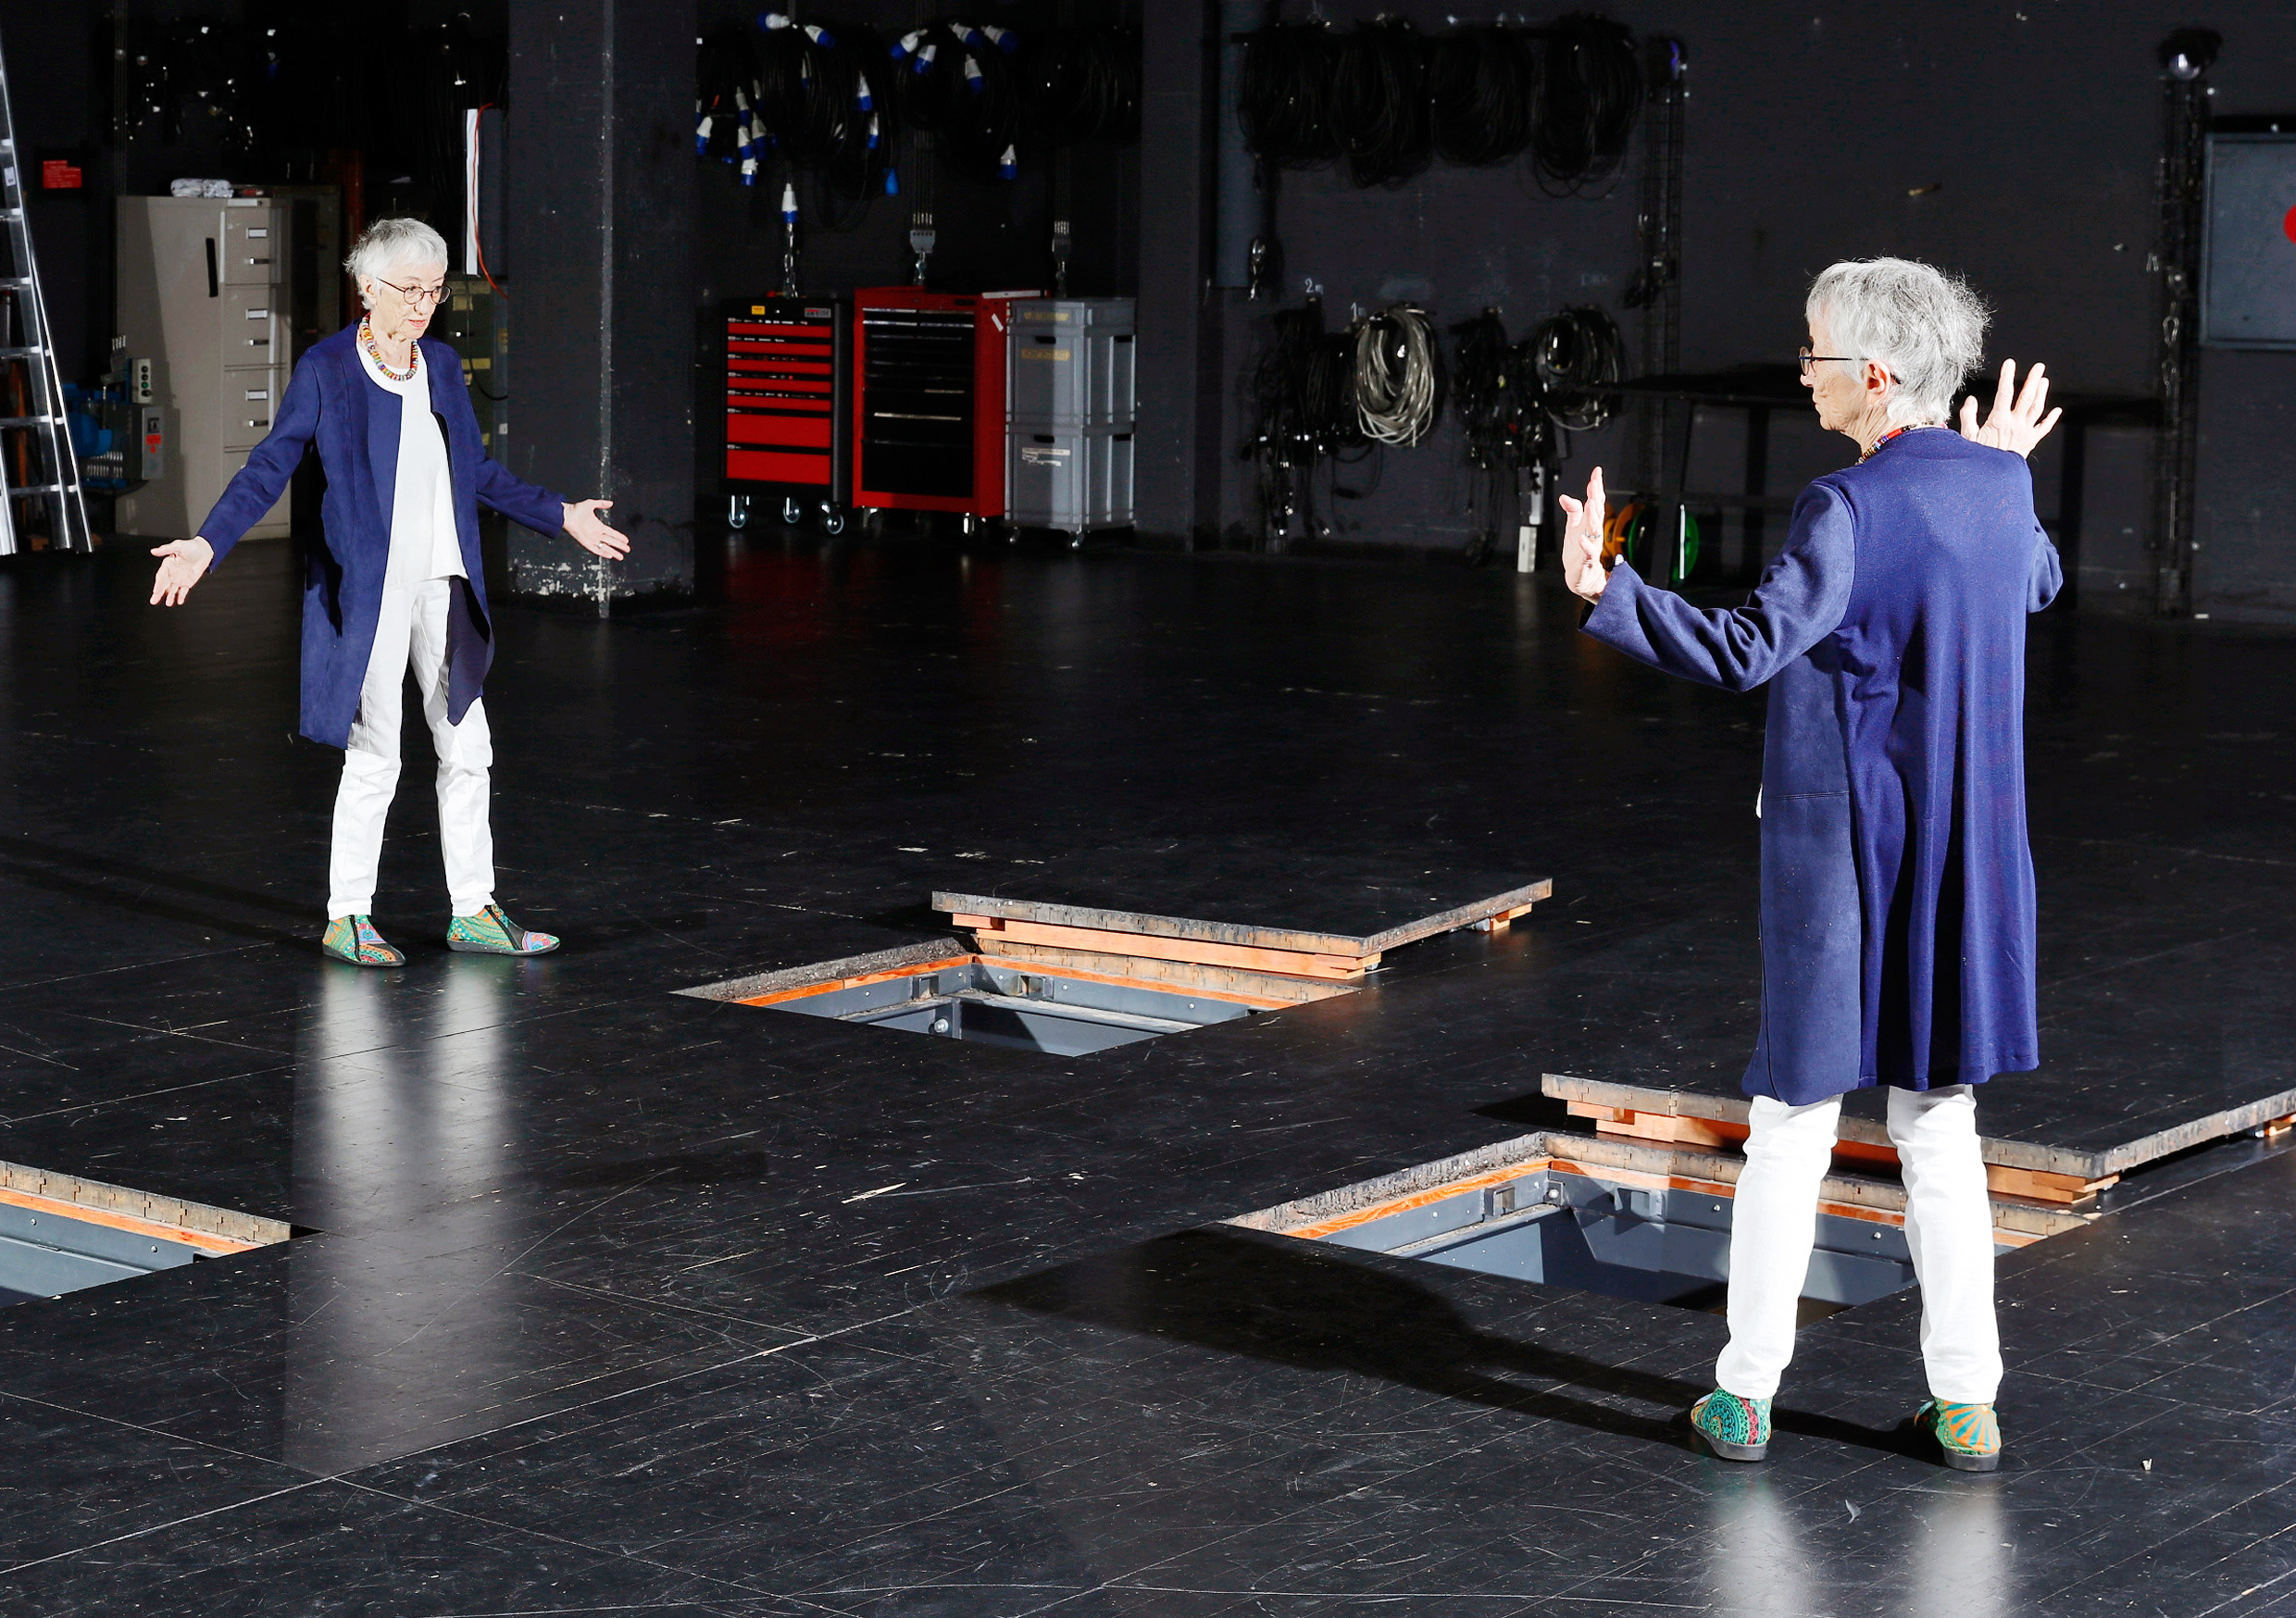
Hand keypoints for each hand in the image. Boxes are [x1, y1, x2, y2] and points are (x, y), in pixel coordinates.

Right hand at [149, 537, 213, 606]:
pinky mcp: (187, 583)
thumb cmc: (190, 547)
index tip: (156, 591)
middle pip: (164, 585)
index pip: (161, 576)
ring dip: (170, 597)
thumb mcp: (178, 546)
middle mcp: (171, 573)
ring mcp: (179, 579)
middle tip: (154, 600)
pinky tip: (179, 601)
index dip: (158, 584)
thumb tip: (153, 551)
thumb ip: (166, 549)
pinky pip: (183, 591)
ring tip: (169, 603)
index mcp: (167, 565)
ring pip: (172, 590)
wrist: (204, 551)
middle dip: (159, 593)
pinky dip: (181, 596)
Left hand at [563, 499, 630, 559]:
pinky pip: (595, 549)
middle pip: (611, 541)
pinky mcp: (585, 542)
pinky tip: (609, 555)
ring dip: (613, 552)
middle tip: (627, 549)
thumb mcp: (591, 504)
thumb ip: (601, 503)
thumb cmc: (576, 509)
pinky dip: (602, 552)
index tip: (626, 540)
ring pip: (605, 547)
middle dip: (620, 546)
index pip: (612, 533)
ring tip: (621, 557)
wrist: (566, 515)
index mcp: (598, 526)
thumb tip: (611, 503)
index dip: (619, 536)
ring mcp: (591, 539)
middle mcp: (596, 533)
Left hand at [1558, 466, 1608, 601]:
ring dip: (1594, 517)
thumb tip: (1564, 496)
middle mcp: (1593, 533)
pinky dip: (1585, 546)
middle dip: (1596, 497)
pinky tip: (1581, 538)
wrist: (1582, 577)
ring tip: (1592, 504)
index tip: (1596, 472)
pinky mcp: (1587, 561)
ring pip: (1595, 530)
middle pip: (1596, 512)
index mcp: (1590, 523)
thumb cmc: (1578, 551)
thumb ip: (1573, 511)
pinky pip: (1588, 553)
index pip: (1595, 502)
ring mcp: (1592, 546)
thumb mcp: (1574, 527)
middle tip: (1595, 483)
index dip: (1596, 487)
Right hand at [1958, 360, 2061, 457]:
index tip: (2009, 363)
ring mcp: (2025, 432)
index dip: (2007, 376)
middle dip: (2033, 380)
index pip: (2005, 393)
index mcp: (1999, 421)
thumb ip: (1968, 417)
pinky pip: (2043, 429)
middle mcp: (2015, 424)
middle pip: (2027, 397)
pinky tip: (2056, 411)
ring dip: (2042, 393)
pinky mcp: (2030, 442)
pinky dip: (2051, 419)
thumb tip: (1970, 400)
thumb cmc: (1978, 459)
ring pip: (2037, 409)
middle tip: (2039, 367)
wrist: (1992, 479)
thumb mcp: (1967, 438)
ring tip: (2044, 381)